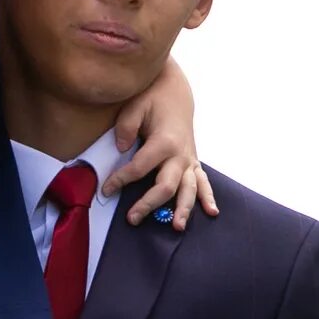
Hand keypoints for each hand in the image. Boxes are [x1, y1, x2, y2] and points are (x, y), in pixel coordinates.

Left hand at [111, 56, 218, 232]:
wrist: (175, 90)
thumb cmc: (152, 97)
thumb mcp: (135, 105)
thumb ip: (126, 126)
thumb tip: (121, 148)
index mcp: (164, 141)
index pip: (140, 167)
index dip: (121, 180)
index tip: (106, 190)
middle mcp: (180, 154)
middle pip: (166, 186)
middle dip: (149, 204)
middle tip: (132, 218)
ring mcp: (189, 159)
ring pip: (188, 189)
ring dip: (183, 209)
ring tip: (176, 227)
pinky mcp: (193, 161)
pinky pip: (202, 182)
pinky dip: (208, 197)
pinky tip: (212, 212)